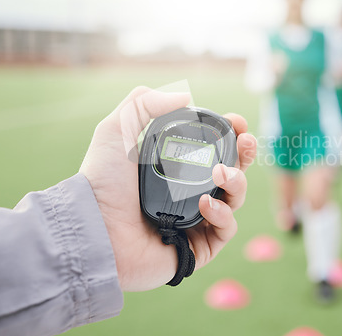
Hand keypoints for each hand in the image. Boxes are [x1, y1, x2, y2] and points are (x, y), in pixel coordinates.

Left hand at [79, 87, 256, 290]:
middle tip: (246, 142)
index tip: (236, 123)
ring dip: (238, 181)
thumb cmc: (101, 182)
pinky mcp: (197, 246)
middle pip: (232, 172)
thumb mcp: (117, 130)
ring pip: (235, 199)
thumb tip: (186, 95)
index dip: (229, 135)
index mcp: (174, 167)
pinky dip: (223, 214)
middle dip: (245, 155)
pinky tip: (206, 203)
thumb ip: (145, 102)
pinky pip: (226, 229)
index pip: (212, 149)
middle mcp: (187, 192)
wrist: (94, 228)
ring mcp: (195, 219)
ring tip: (223, 173)